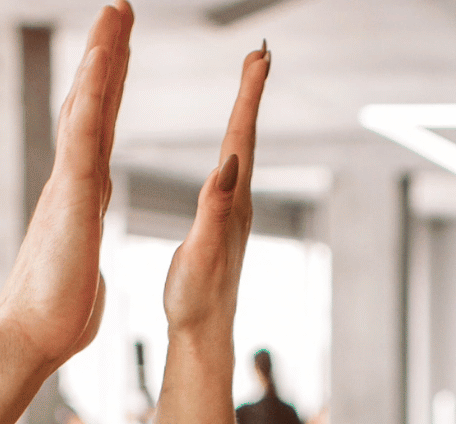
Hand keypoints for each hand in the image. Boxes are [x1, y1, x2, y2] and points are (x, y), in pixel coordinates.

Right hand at [0, 3, 132, 373]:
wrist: (28, 339)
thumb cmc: (53, 320)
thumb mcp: (80, 275)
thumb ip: (80, 256)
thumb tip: (79, 259)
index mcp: (79, 199)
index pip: (98, 131)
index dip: (107, 90)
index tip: (117, 54)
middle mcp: (71, 182)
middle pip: (90, 104)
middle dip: (105, 54)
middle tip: (118, 9)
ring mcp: (69, 184)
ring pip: (86, 106)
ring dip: (102, 55)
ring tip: (118, 10)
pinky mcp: (71, 196)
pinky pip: (83, 133)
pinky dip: (92, 92)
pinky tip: (104, 56)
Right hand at [163, 44, 270, 341]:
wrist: (203, 337)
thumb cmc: (196, 300)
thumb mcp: (200, 252)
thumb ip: (214, 208)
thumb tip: (230, 164)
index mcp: (231, 203)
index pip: (240, 137)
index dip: (248, 94)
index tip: (258, 56)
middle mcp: (238, 203)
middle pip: (245, 135)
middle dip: (251, 92)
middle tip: (259, 54)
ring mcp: (232, 214)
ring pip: (239, 151)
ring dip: (244, 114)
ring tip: (248, 83)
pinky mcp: (223, 225)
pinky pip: (229, 172)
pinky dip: (231, 144)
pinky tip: (227, 148)